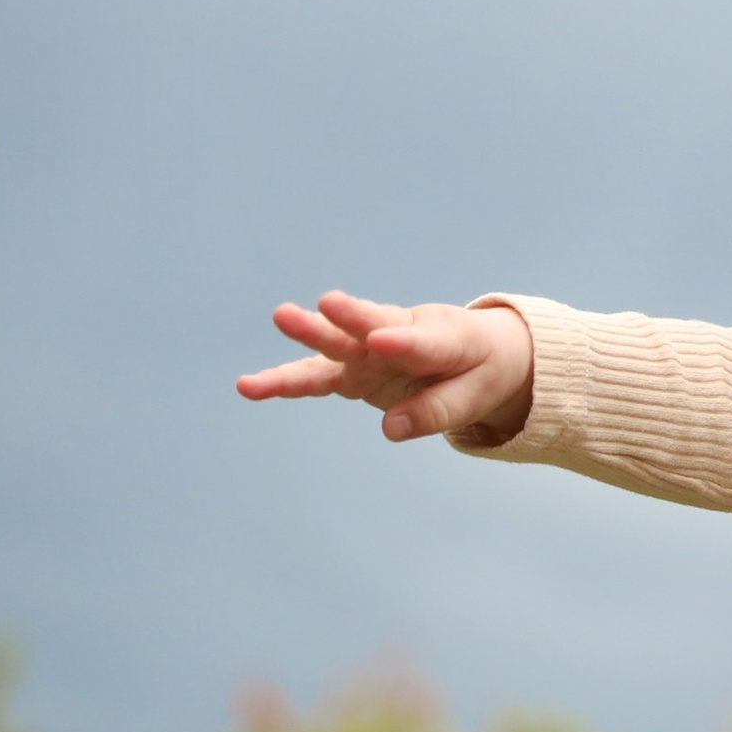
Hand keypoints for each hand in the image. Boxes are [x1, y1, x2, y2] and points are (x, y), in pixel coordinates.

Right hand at [236, 291, 534, 444]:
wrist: (478, 349)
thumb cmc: (482, 368)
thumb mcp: (477, 395)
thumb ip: (437, 410)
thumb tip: (390, 428)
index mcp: (445, 338)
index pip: (423, 341)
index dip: (403, 341)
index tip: (381, 339)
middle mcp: (401, 334)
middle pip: (374, 325)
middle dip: (351, 317)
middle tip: (327, 303)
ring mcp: (373, 349)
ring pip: (339, 343)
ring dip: (310, 334)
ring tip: (281, 318)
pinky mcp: (354, 367)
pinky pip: (319, 375)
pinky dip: (287, 381)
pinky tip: (250, 386)